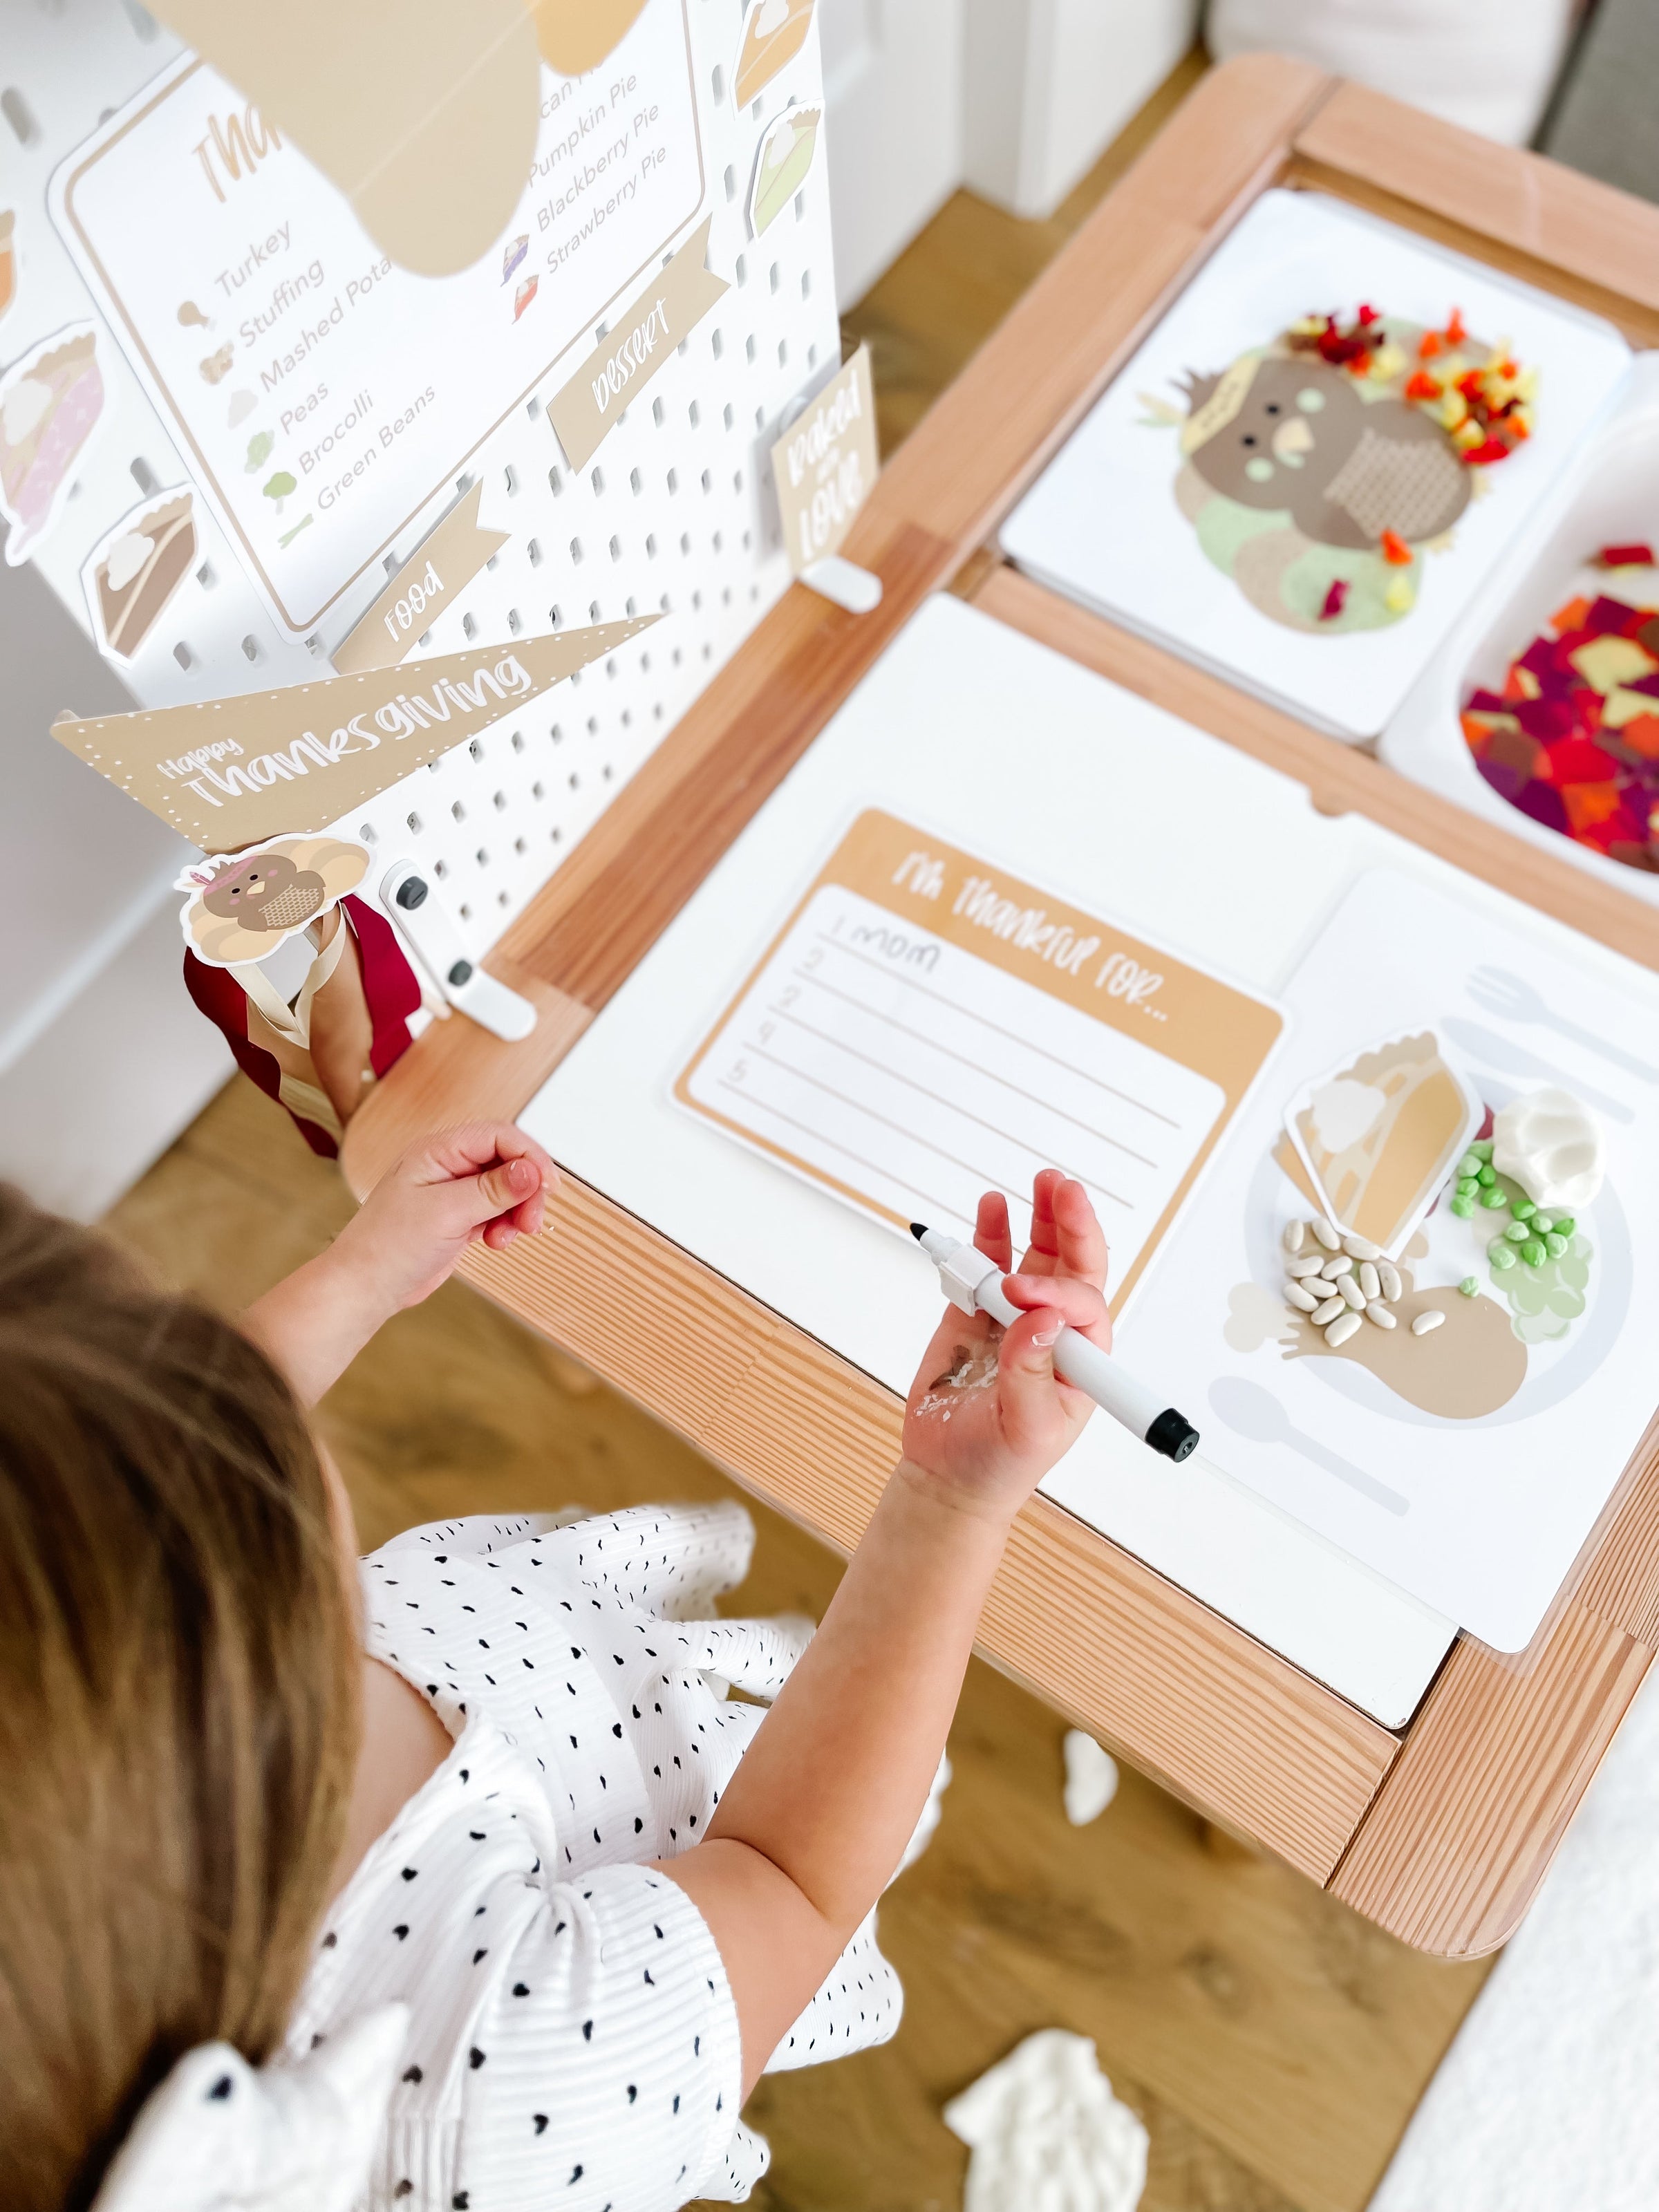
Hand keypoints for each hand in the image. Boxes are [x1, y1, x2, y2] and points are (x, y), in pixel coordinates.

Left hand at [332, 1121, 557, 1314]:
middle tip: (531, 1220)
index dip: (528, 1156)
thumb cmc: (387, 1247)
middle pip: (507, 1161)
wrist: (366, 1287)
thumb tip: (531, 1171)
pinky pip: (496, 1211)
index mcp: (437, 1151)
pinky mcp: (458, 1216)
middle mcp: (447, 1166)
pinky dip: (504, 1225)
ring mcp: (453, 1192)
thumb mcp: (446, 1213)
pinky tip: (495, 1242)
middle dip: (526, 1190)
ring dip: (516, 1211)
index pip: (498, 1135)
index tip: (546, 1185)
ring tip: (506, 1237)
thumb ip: (492, 1190)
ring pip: (506, 1188)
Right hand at [900, 1170, 1109, 1521]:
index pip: (1083, 1304)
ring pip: (1035, 1258)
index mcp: (1080, 1359)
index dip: (1057, 1291)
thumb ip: (1031, 1372)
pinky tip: (992, 1209)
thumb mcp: (1028, 1427)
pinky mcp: (973, 1317)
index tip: (1020, 1293)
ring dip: (1039, 1219)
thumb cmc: (1000, 1463)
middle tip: (1062, 1188)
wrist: (947, 1476)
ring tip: (1040, 1184)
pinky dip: (987, 1237)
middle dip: (1072, 1224)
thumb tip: (1040, 1319)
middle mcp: (1053, 1332)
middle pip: (1073, 1265)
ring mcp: (1013, 1320)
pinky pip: (984, 1269)